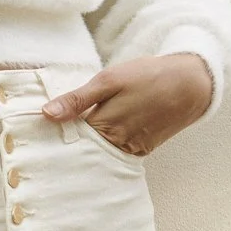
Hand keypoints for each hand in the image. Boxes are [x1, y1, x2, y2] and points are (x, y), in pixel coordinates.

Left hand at [40, 53, 214, 155]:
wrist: (190, 84)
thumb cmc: (147, 76)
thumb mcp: (109, 80)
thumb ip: (77, 99)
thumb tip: (46, 114)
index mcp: (104, 126)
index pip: (69, 138)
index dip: (56, 133)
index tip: (40, 133)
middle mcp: (116, 143)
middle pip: (84, 149)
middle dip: (71, 144)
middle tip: (54, 140)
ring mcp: (131, 149)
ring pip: (101, 153)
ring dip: (90, 147)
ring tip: (80, 138)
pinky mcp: (142, 151)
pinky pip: (118, 153)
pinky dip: (109, 148)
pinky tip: (104, 138)